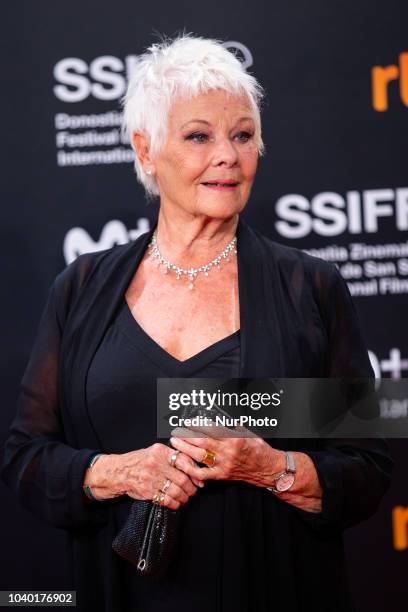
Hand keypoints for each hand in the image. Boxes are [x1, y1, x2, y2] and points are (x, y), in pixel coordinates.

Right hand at [84, 443, 205, 509]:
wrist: (118, 471)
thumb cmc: (140, 461)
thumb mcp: (155, 452)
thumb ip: (173, 456)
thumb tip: (193, 467)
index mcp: (160, 451)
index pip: (183, 460)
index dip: (194, 472)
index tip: (199, 480)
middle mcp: (156, 463)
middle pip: (182, 479)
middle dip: (191, 488)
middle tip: (193, 491)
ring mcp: (151, 478)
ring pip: (176, 491)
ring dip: (184, 497)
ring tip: (185, 498)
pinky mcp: (147, 491)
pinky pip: (166, 500)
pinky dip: (174, 503)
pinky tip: (176, 503)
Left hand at [169, 430, 322, 513]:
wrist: (267, 468)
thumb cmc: (258, 448)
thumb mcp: (246, 432)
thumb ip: (230, 426)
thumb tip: (215, 418)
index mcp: (233, 438)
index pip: (211, 429)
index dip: (197, 424)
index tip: (189, 421)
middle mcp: (227, 452)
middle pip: (201, 441)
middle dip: (186, 435)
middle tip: (176, 430)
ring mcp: (223, 465)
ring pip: (199, 456)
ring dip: (185, 448)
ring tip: (175, 442)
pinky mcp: (221, 475)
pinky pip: (202, 474)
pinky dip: (190, 469)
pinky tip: (182, 462)